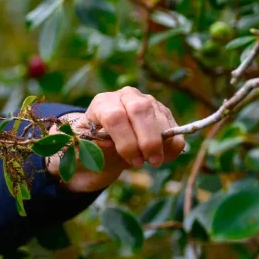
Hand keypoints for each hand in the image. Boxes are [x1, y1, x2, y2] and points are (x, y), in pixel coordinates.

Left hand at [45, 86, 185, 191]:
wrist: (100, 150)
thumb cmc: (88, 150)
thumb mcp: (83, 152)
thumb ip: (94, 148)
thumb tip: (110, 144)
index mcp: (101, 103)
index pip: (115, 116)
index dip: (126, 141)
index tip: (133, 161)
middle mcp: (124, 97)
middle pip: (141, 109)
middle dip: (149, 139)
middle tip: (151, 162)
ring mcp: (145, 102)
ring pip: (160, 117)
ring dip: (162, 144)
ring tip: (153, 162)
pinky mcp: (162, 113)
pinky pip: (174, 127)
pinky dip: (173, 146)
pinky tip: (163, 157)